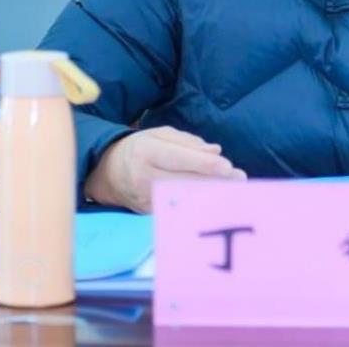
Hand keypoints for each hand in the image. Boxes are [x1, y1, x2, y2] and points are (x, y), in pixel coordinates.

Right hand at [83, 126, 246, 212]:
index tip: (227, 166)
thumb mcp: (160, 135)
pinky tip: (219, 201)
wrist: (108, 173)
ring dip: (212, 194)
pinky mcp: (151, 213)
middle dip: (215, 181)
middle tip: (240, 179)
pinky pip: (179, 209)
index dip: (204, 164)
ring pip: (185, 198)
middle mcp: (145, 176)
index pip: (179, 158)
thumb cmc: (140, 148)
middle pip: (185, 181)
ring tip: (236, 189)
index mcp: (147, 151)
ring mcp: (148, 198)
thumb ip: (188, 142)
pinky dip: (201, 205)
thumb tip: (215, 151)